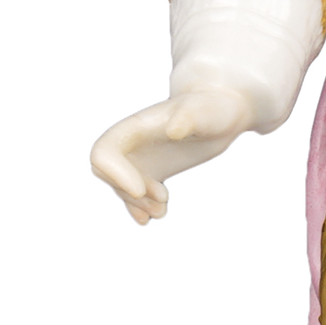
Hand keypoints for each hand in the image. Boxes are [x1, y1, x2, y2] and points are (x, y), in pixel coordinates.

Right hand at [89, 80, 271, 224]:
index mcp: (133, 127)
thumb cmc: (212, 107)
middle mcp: (131, 144)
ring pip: (122, 188)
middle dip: (127, 192)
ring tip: (163, 210)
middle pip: (106, 174)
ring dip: (139, 204)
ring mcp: (140, 159)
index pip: (102, 154)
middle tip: (162, 198)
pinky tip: (153, 217)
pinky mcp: (152, 171)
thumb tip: (174, 130)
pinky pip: (135, 193)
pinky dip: (139, 208)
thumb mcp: (203, 111)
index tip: (141, 189)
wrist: (222, 112)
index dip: (114, 175)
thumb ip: (188, 117)